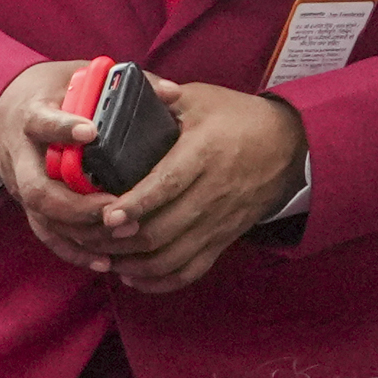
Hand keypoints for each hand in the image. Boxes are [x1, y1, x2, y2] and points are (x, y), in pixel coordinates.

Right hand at [0, 60, 128, 273]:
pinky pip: (48, 236)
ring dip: (82, 232)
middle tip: (115, 206)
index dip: (64, 130)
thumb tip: (172, 93)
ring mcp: (23, 187)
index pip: (42, 124)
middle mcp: (23, 158)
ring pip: (44, 219)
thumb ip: (127, 82)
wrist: (5, 115)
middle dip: (76, 204)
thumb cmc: (53, 93)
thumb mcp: (81, 77)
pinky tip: (105, 261)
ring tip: (122, 233)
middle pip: (38, 189)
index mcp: (33, 118)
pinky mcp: (30, 208)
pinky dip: (75, 252)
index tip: (92, 132)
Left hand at [89, 78, 307, 291]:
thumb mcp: (201, 99)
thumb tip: (116, 96)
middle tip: (89, 238)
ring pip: (171, 257)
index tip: (108, 215)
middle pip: (163, 229)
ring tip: (104, 257)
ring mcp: (218, 221)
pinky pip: (189, 271)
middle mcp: (213, 192)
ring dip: (133, 264)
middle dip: (121, 241)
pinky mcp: (222, 239)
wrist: (287, 145)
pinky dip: (158, 281)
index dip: (136, 204)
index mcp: (205, 153)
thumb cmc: (235, 118)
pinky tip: (132, 276)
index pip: (167, 184)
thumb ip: (160, 100)